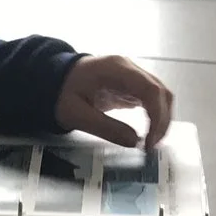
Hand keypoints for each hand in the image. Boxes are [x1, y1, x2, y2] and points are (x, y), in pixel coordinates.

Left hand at [55, 53, 173, 148]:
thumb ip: (105, 128)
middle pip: (161, 92)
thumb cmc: (61, 92)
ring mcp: (132, 75)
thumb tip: (134, 142)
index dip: (157, 116)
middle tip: (151, 146)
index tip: (150, 141)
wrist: (52, 79)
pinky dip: (154, 115)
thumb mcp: (77, 114)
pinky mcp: (131, 85)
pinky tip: (148, 132)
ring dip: (161, 119)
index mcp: (116, 69)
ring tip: (151, 142)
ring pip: (161, 95)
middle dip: (162, 121)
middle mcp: (129, 68)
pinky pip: (151, 99)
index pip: (150, 90)